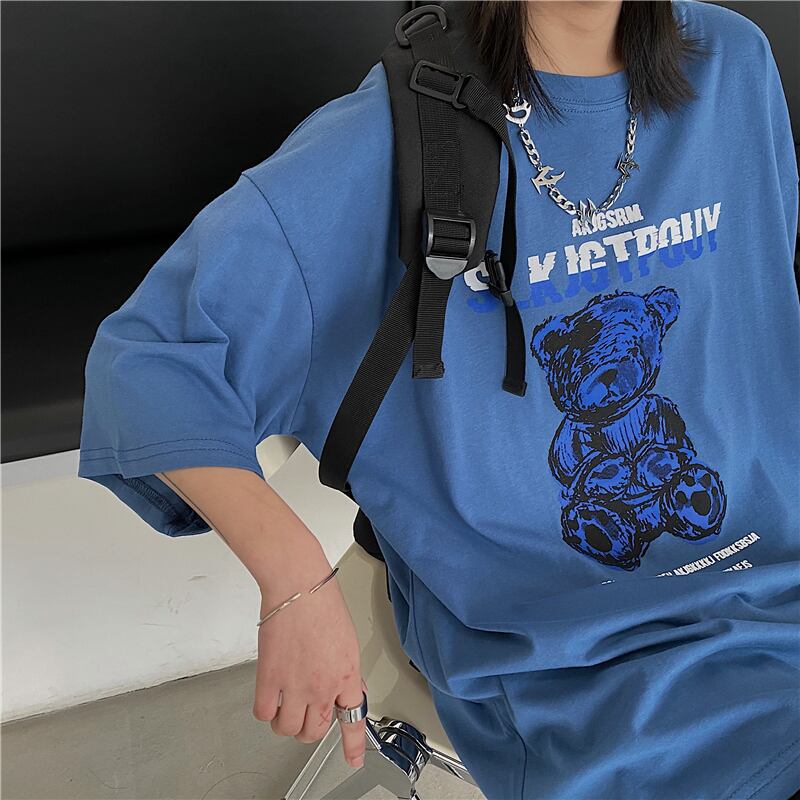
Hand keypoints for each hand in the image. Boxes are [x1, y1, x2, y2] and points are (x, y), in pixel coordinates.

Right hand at [252, 563, 367, 767]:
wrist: (299, 587)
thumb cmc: (322, 603)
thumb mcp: (347, 641)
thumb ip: (344, 670)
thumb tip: (342, 688)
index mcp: (347, 675)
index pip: (354, 719)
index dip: (353, 745)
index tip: (352, 759)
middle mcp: (323, 687)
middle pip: (314, 731)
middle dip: (309, 728)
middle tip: (304, 714)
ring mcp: (296, 686)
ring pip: (288, 729)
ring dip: (285, 722)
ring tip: (284, 705)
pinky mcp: (270, 680)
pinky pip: (265, 713)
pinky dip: (265, 710)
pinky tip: (269, 697)